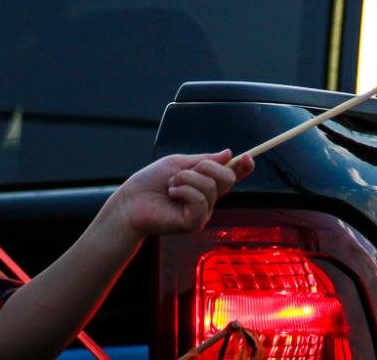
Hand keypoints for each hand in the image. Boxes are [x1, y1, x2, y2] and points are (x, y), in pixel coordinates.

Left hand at [102, 150, 251, 242]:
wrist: (129, 203)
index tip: (247, 156)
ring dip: (187, 178)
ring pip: (211, 186)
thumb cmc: (149, 183)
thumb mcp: (178, 163)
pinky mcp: (194, 223)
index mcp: (206, 183)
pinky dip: (184, 191)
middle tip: (183, 171)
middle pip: (228, 177)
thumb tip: (228, 153)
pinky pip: (200, 201)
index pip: (232, 175)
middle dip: (207, 167)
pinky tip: (172, 193)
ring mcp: (202, 212)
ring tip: (171, 185)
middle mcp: (208, 199)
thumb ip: (204, 160)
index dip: (244, 167)